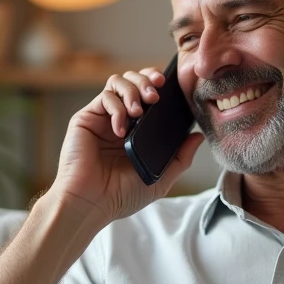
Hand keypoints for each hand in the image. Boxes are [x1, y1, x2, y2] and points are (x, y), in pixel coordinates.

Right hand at [50, 66, 202, 224]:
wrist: (92, 203)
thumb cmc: (121, 195)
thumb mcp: (160, 178)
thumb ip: (180, 157)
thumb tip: (197, 136)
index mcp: (137, 130)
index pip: (149, 94)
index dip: (158, 84)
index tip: (170, 86)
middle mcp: (120, 119)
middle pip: (134, 80)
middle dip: (146, 80)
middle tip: (155, 96)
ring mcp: (102, 118)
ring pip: (118, 82)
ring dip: (132, 90)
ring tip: (138, 112)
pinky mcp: (86, 119)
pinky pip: (104, 98)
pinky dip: (116, 109)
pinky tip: (120, 130)